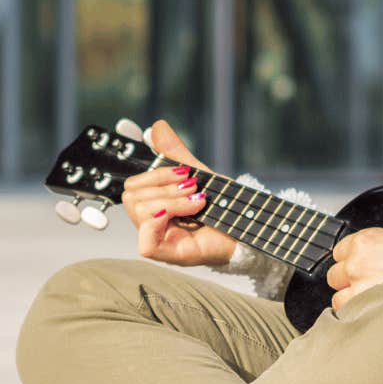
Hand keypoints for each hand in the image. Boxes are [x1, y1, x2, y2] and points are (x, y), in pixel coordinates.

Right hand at [122, 119, 237, 267]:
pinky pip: (146, 243)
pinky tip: (188, 211)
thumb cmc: (225, 208)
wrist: (251, 227)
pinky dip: (162, 221)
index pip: (133, 186)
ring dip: (172, 200)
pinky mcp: (169, 256)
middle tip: (193, 187)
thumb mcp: (199, 175)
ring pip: (141, 212)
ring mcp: (159, 240)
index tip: (183, 170)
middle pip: (131, 197)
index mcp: (154, 204)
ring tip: (198, 200)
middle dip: (164, 185)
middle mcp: (152, 224)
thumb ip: (175, 154)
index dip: (153, 173)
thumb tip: (157, 127)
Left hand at [327, 228, 382, 312]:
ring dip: (352, 302)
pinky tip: (373, 312)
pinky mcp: (360, 300)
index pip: (340, 253)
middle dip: (349, 283)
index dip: (350, 264)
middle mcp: (357, 258)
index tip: (360, 272)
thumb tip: (365, 265)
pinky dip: (356, 315)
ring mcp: (356, 280)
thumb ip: (375, 254)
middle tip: (370, 289)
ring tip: (375, 304)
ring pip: (338, 296)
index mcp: (366, 240)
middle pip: (335, 274)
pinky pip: (346, 312)